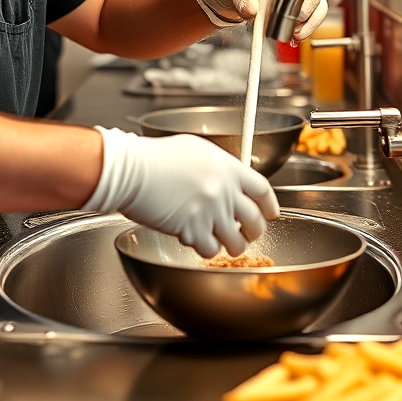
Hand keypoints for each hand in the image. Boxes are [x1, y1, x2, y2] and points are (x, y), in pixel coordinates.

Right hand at [82, 127, 279, 257]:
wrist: (131, 170)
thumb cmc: (155, 156)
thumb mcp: (195, 150)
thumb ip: (218, 166)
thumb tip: (228, 178)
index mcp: (227, 167)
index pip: (262, 190)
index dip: (270, 205)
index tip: (270, 213)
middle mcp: (224, 191)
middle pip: (254, 221)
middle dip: (254, 231)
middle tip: (248, 233)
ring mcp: (210, 212)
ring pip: (236, 242)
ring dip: (232, 245)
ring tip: (223, 242)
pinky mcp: (193, 231)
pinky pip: (210, 250)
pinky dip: (206, 249)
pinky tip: (197, 239)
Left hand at [192, 0, 327, 39]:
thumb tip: (251, 11)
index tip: (291, 12)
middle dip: (303, 13)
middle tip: (290, 29)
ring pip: (318, 5)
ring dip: (307, 23)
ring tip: (293, 37)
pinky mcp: (301, 2)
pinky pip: (313, 16)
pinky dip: (306, 28)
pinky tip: (293, 38)